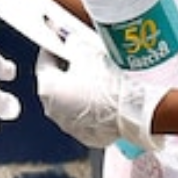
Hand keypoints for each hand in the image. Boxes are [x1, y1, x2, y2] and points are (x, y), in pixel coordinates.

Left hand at [33, 36, 163, 151]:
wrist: (133, 108)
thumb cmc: (111, 82)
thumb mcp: (88, 52)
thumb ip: (73, 44)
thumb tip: (71, 41)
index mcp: (48, 89)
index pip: (43, 63)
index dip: (53, 49)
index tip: (60, 42)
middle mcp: (53, 111)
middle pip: (56, 85)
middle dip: (66, 70)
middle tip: (80, 58)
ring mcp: (70, 126)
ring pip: (70, 102)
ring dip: (79, 90)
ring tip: (98, 78)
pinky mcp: (87, 136)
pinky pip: (85, 116)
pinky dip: (92, 107)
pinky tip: (105, 97)